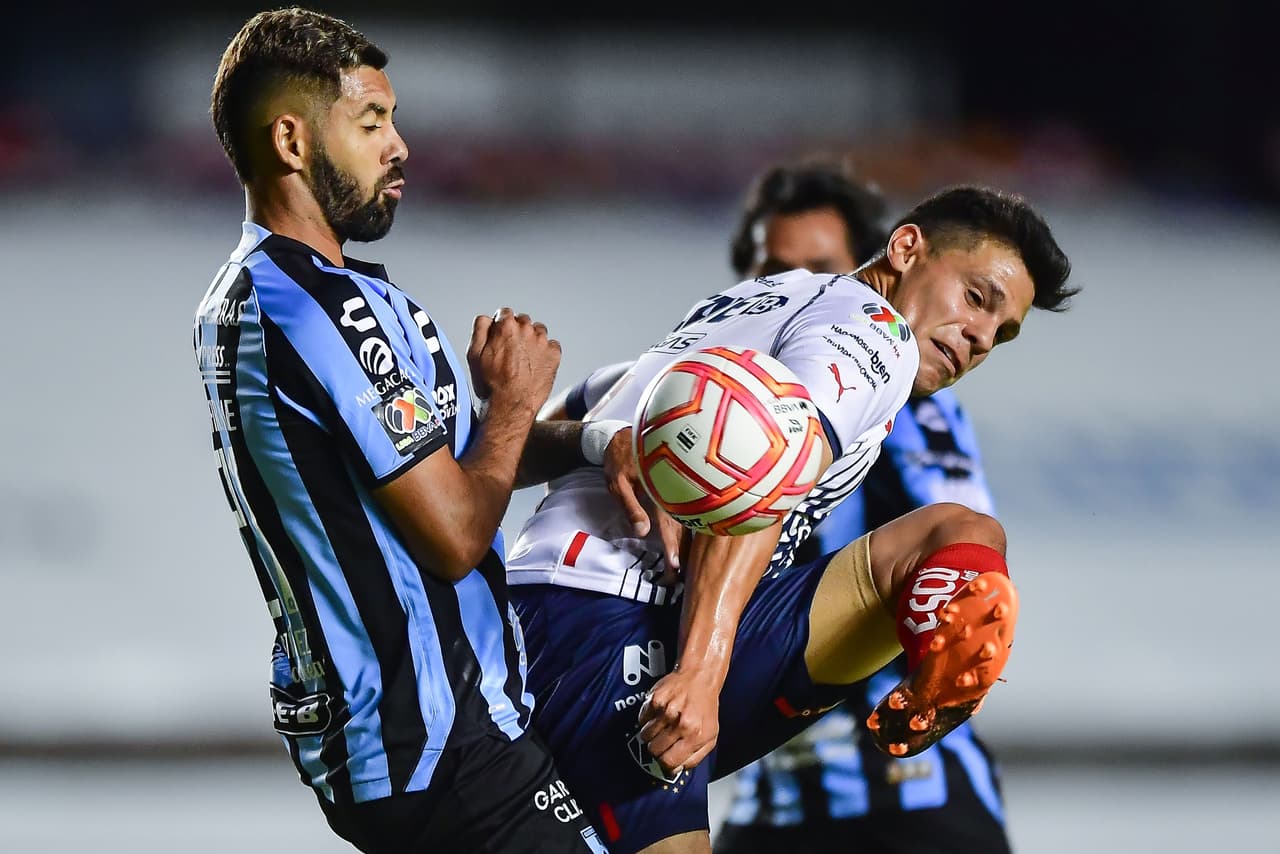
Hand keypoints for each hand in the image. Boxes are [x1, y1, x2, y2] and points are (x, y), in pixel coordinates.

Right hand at [468, 307, 560, 414]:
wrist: (511, 407)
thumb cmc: (491, 384)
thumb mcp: (473, 354)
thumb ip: (480, 329)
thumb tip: (487, 318)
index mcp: (506, 327)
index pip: (504, 313)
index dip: (500, 326)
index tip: (499, 338)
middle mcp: (526, 330)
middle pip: (522, 321)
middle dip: (516, 333)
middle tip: (510, 353)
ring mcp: (542, 342)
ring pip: (537, 332)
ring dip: (531, 341)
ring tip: (523, 360)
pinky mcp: (554, 355)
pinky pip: (551, 345)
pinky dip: (545, 352)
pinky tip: (535, 365)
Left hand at [603, 427, 685, 577]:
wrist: (625, 434)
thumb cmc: (618, 459)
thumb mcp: (618, 483)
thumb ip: (631, 506)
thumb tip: (643, 532)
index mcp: (660, 493)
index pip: (669, 527)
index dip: (672, 548)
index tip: (675, 569)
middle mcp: (673, 492)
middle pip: (682, 528)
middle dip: (681, 553)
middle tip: (677, 578)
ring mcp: (677, 490)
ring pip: (686, 521)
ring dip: (685, 544)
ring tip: (684, 565)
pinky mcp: (676, 488)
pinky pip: (684, 511)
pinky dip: (686, 529)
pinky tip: (686, 542)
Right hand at [637, 668, 718, 776]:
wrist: (700, 678)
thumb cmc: (705, 708)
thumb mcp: (710, 736)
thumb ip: (695, 757)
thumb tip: (676, 770)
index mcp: (695, 735)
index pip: (669, 761)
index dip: (664, 765)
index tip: (664, 761)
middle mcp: (680, 723)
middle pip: (654, 750)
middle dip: (657, 750)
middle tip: (663, 742)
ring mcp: (666, 710)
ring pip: (645, 736)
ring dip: (650, 735)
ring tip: (661, 727)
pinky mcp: (655, 699)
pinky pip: (641, 720)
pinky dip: (646, 721)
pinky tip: (657, 715)